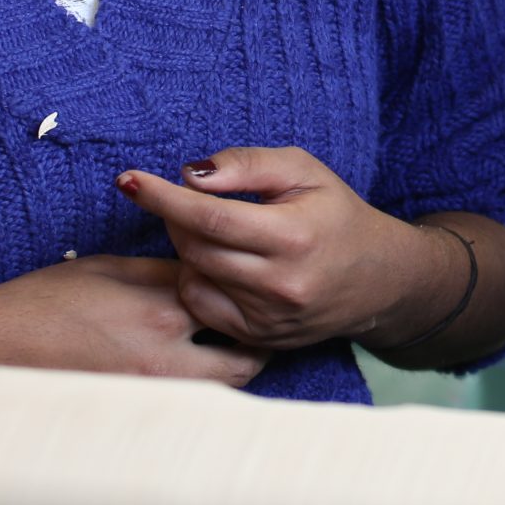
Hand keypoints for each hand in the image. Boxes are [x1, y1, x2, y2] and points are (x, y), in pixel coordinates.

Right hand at [0, 255, 264, 385]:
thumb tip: (202, 268)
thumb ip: (163, 271)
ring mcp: (153, 389)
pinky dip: (202, 391)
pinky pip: (189, 404)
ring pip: (222, 388)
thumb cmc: (48, 299)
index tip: (249, 283)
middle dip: (258, 343)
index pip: (230, 295)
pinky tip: (198, 374)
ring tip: (237, 352)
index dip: (243, 289)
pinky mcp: (137, 409)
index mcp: (161, 305)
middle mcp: (166, 352)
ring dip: (235, 370)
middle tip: (260, 329)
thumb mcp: (110, 267)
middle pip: (243, 355)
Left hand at [118, 148, 457, 350]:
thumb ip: (246, 164)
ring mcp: (269, 318)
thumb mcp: (302, 169)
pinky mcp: (259, 339)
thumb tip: (190, 175)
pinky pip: (202, 305)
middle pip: (196, 246)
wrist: (376, 278)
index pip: (209, 216)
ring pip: (195, 275)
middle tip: (184, 197)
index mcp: (292, 236)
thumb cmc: (334, 213)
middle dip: (175, 215)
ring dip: (187, 245)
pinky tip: (217, 260)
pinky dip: (197, 277)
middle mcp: (280, 284)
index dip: (162, 197)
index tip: (128, 180)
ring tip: (209, 227)